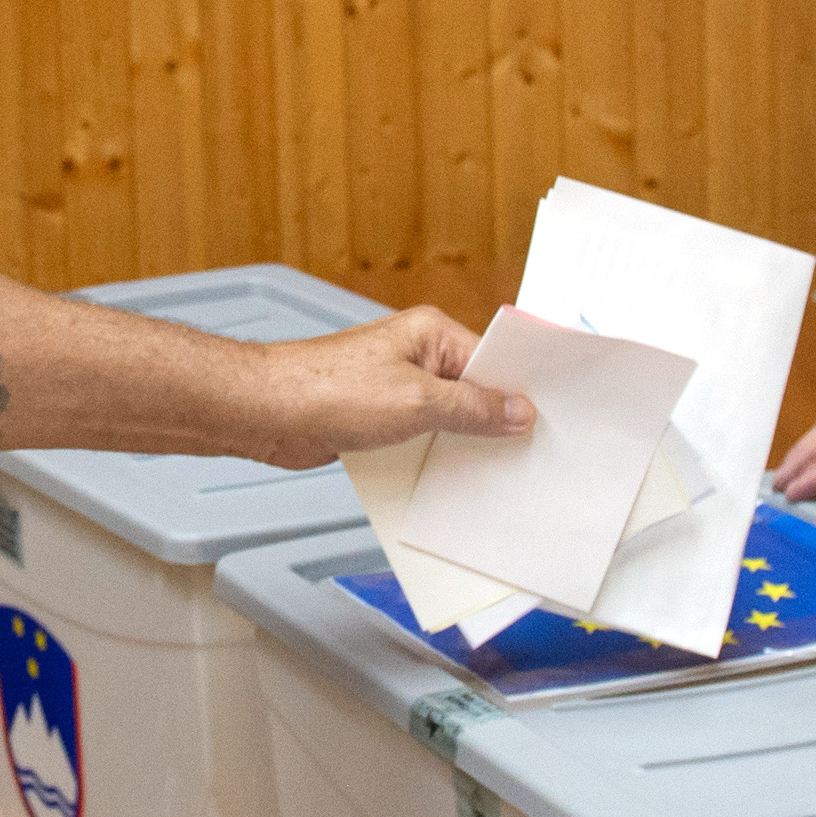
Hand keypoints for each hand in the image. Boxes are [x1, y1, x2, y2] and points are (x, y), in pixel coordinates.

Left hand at [251, 307, 533, 467]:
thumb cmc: (329, 390)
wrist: (267, 412)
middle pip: (473, 391)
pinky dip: (433, 456)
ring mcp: (397, 386)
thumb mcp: (417, 403)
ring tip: (495, 476)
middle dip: (494, 424)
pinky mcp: (378, 416)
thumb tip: (520, 410)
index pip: (493, 362)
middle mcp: (417, 355)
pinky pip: (421, 436)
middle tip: (528, 457)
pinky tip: (450, 482)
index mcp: (431, 334)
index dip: (519, 394)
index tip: (547, 424)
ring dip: (463, 445)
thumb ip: (472, 408)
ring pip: (447, 419)